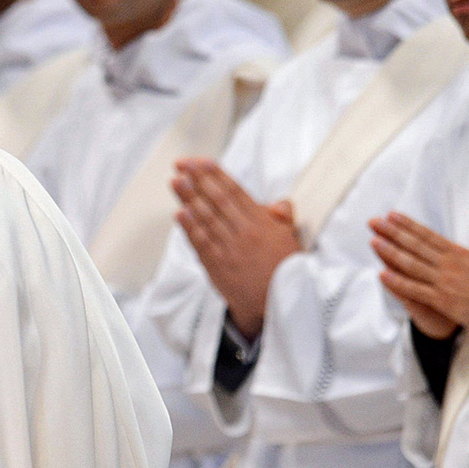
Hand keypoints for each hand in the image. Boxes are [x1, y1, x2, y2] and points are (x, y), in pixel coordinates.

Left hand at [172, 158, 301, 337]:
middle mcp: (245, 233)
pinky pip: (201, 243)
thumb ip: (283, 218)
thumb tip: (279, 202)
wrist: (276, 305)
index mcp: (263, 224)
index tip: (201, 161)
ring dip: (189, 198)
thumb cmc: (284, 271)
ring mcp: (230, 250)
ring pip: (206, 218)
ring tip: (176, 182)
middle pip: (217, 201)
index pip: (236, 192)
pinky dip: (189, 227)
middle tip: (182, 165)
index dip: (217, 174)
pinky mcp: (218, 266)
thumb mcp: (292, 240)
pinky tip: (179, 213)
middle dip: (198, 180)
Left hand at [369, 212, 468, 337]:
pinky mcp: (442, 299)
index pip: (428, 236)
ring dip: (390, 252)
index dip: (408, 225)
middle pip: (415, 245)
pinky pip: (415, 289)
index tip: (392, 216)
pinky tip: (382, 274)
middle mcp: (449, 264)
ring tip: (373, 241)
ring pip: (411, 263)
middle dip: (392, 232)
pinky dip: (397, 281)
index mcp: (459, 254)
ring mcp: (444, 281)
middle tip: (373, 222)